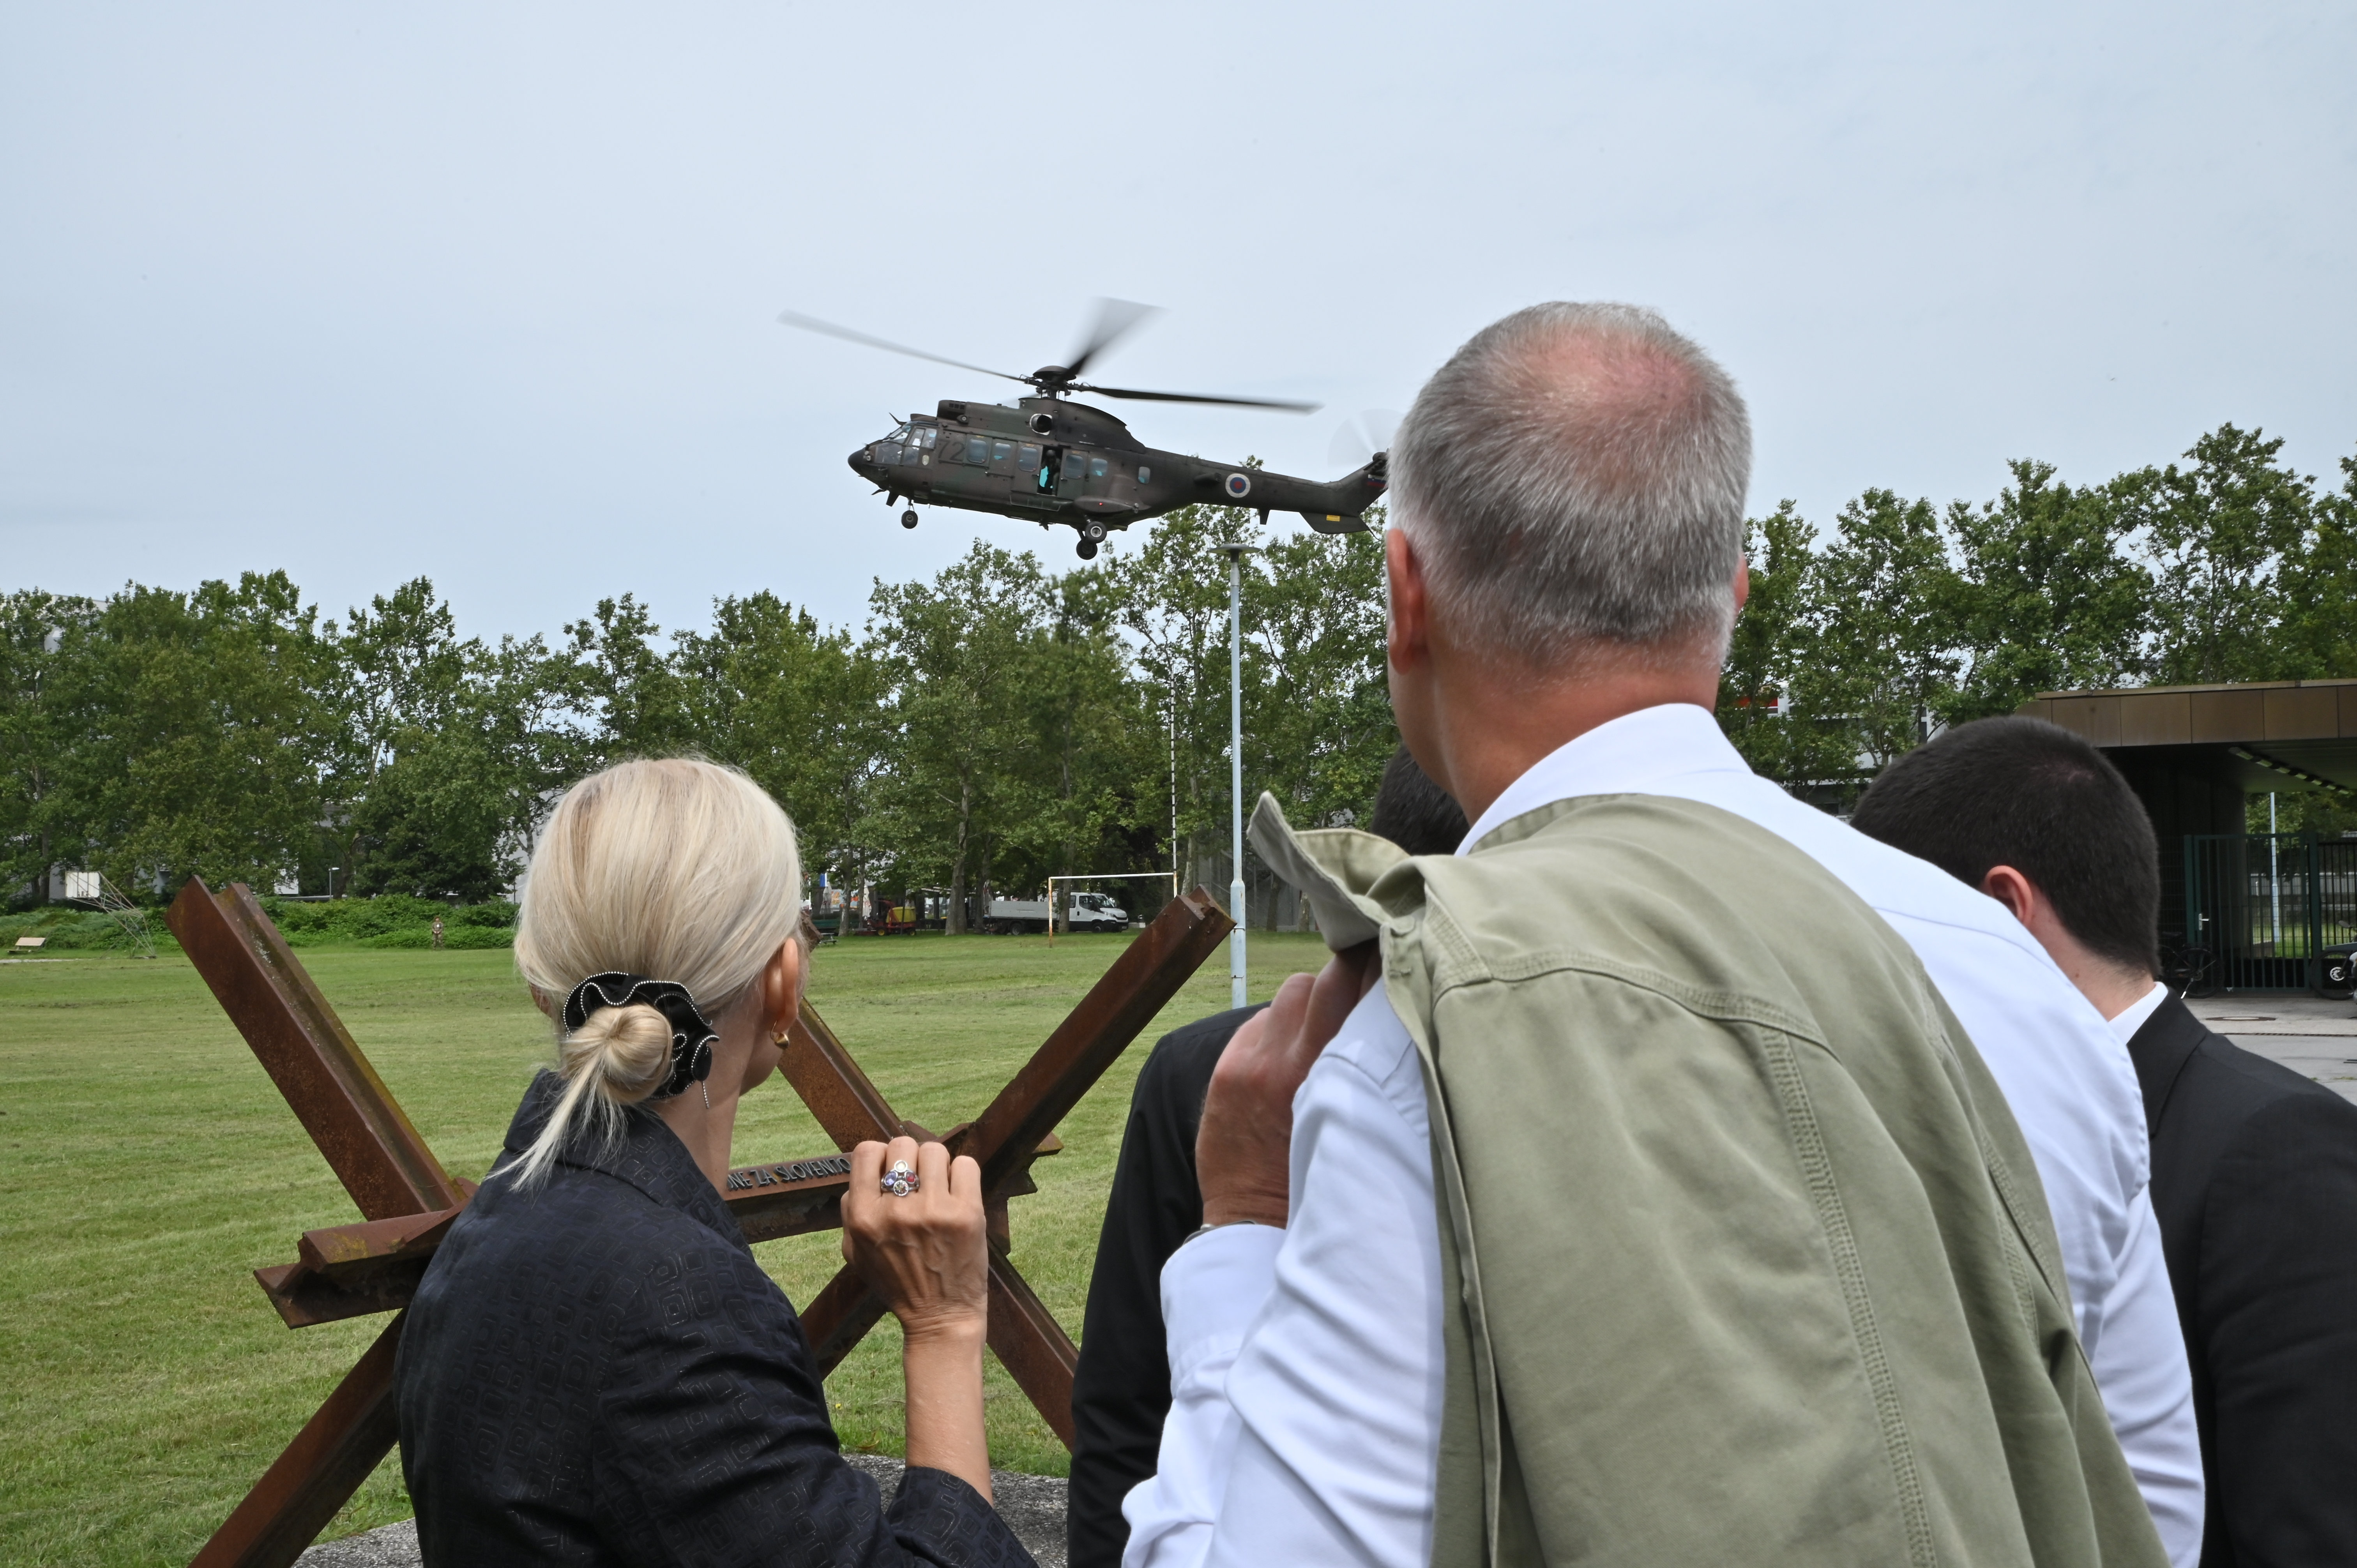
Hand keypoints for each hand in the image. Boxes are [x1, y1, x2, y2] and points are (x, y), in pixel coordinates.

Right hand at [842, 1136, 987, 1343]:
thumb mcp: (856, 1254)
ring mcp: (933, 1210)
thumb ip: (850, 1211)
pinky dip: (962, 1174)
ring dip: (937, 1166)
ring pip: (935, 1150)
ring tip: (939, 1188)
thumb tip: (861, 1173)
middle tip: (918, 1181)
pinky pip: (966, 1164)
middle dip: (910, 1158)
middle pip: (902, 1144)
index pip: (867, 1151)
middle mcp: (896, 1211)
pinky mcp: (967, 1213)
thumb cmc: (898, 1284)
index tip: (891, 1170)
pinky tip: (957, 1194)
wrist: (940, 1317)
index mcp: (863, 1218)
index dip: (881, 1155)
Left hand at [1197, 943, 1381, 1227]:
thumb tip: (1394, 1024)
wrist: (1253, 1226)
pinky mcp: (1226, 1071)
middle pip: (1323, 981)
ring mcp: (1250, 1063)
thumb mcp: (1358, 1128)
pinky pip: (1259, 1023)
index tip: (1395, 960)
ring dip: (1311, 1003)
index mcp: (1326, 1077)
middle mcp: (1285, 1062)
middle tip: (1365, 983)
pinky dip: (1279, 1028)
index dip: (1376, 967)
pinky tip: (1290, 1054)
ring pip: (1290, 995)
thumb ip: (1372, 1076)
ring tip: (1325, 1030)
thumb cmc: (1322, 1185)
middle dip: (1345, 977)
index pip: (1355, 991)